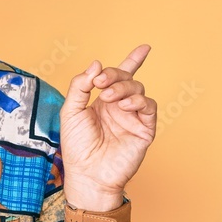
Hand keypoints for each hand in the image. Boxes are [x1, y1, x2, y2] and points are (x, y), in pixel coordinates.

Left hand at [60, 45, 156, 205]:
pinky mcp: (144, 130)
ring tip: (108, 97)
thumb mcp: (71, 111)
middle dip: (114, 75)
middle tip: (100, 83)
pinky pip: (149, 108)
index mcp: (103, 102)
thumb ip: (80, 85)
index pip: (119, 77)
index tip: (144, 48)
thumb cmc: (77, 146)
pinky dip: (139, 101)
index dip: (133, 61)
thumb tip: (96, 64)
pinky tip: (124, 105)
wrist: (87, 173)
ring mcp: (133, 118)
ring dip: (123, 88)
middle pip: (127, 79)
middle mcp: (120, 107)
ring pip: (138, 89)